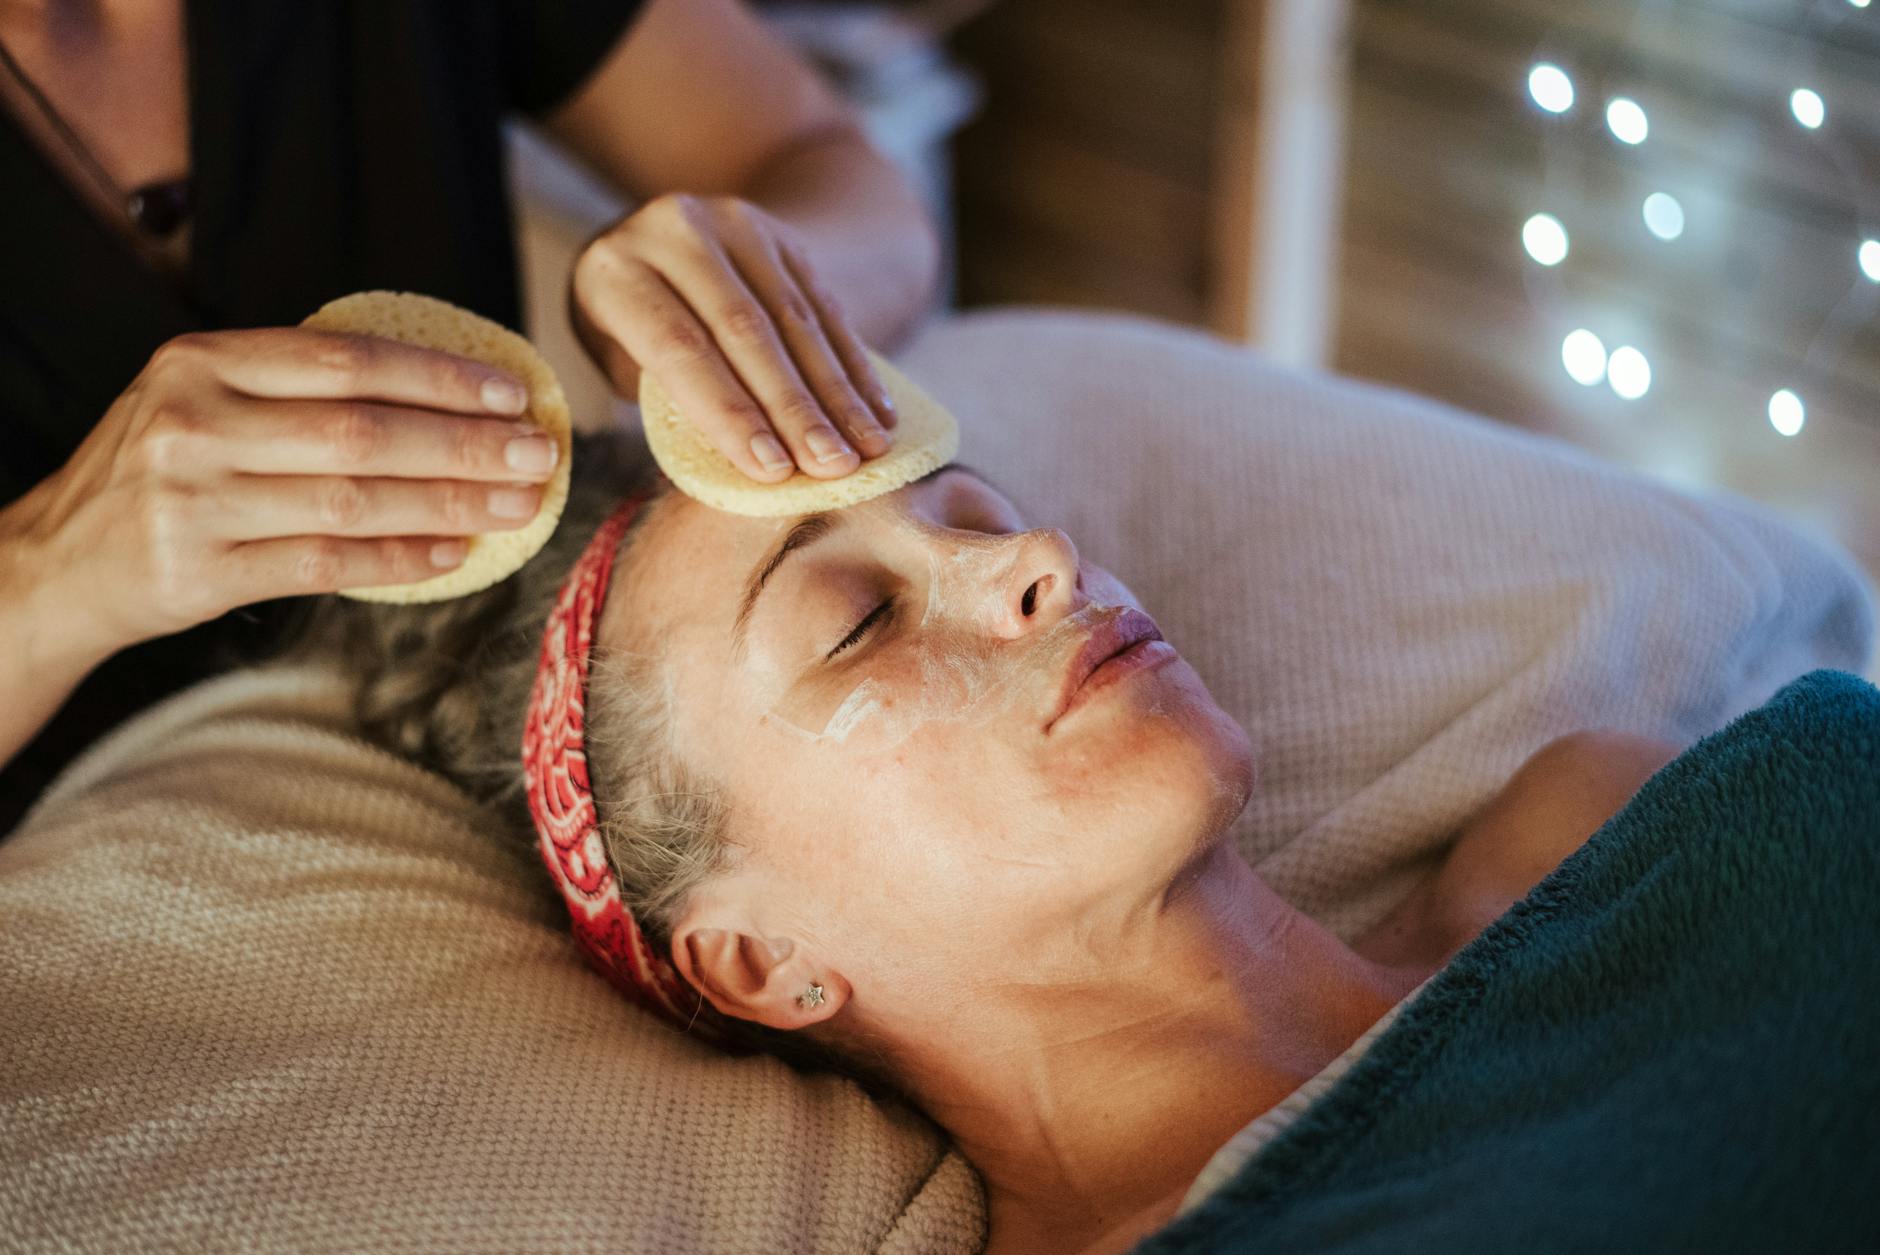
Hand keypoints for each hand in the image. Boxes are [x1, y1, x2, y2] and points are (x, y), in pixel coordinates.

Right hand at [5, 327, 563, 657]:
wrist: (57, 561)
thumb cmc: (165, 470)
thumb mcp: (204, 400)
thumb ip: (297, 387)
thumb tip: (450, 393)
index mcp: (201, 362)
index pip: (346, 360)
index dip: (439, 376)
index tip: (513, 394)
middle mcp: (193, 424)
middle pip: (361, 433)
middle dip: (465, 445)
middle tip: (540, 455)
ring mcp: (193, 503)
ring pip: (353, 502)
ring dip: (451, 504)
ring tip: (519, 507)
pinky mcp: (202, 575)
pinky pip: (327, 566)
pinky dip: (401, 559)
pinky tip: (456, 553)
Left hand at [569, 192, 896, 482]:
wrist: (660, 242)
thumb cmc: (633, 330)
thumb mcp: (624, 360)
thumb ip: (674, 398)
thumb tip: (750, 460)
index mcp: (615, 272)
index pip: (679, 349)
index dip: (729, 412)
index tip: (773, 469)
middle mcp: (674, 232)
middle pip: (745, 332)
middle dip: (794, 408)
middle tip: (832, 465)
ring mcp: (733, 224)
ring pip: (795, 318)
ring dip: (836, 392)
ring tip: (866, 447)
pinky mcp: (781, 233)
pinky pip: (827, 306)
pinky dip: (855, 365)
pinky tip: (877, 411)